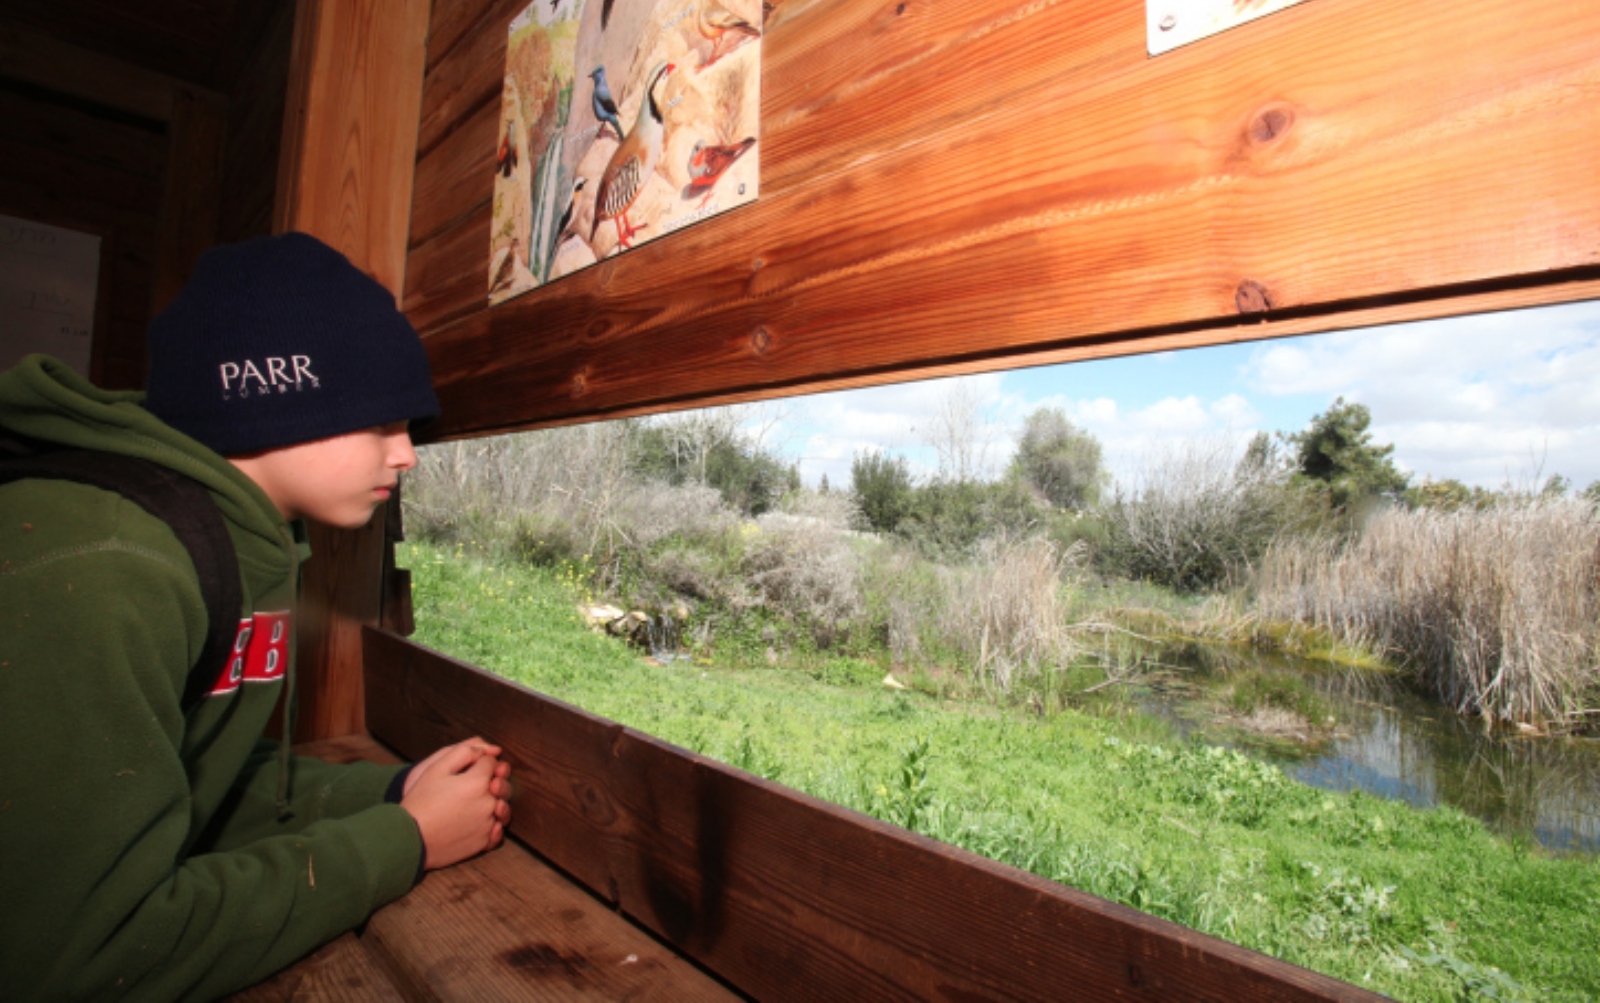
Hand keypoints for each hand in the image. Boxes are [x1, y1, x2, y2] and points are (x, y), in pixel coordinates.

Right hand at [400, 741, 512, 869]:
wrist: (410, 838)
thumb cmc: (421, 801)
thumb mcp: (436, 769)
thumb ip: (464, 752)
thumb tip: (487, 751)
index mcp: (478, 782)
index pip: (492, 763)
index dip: (481, 763)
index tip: (469, 769)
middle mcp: (488, 802)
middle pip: (502, 785)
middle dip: (494, 780)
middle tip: (474, 785)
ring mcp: (487, 824)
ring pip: (502, 807)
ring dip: (495, 803)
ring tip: (477, 803)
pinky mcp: (483, 842)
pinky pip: (497, 831)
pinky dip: (492, 825)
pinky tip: (479, 821)